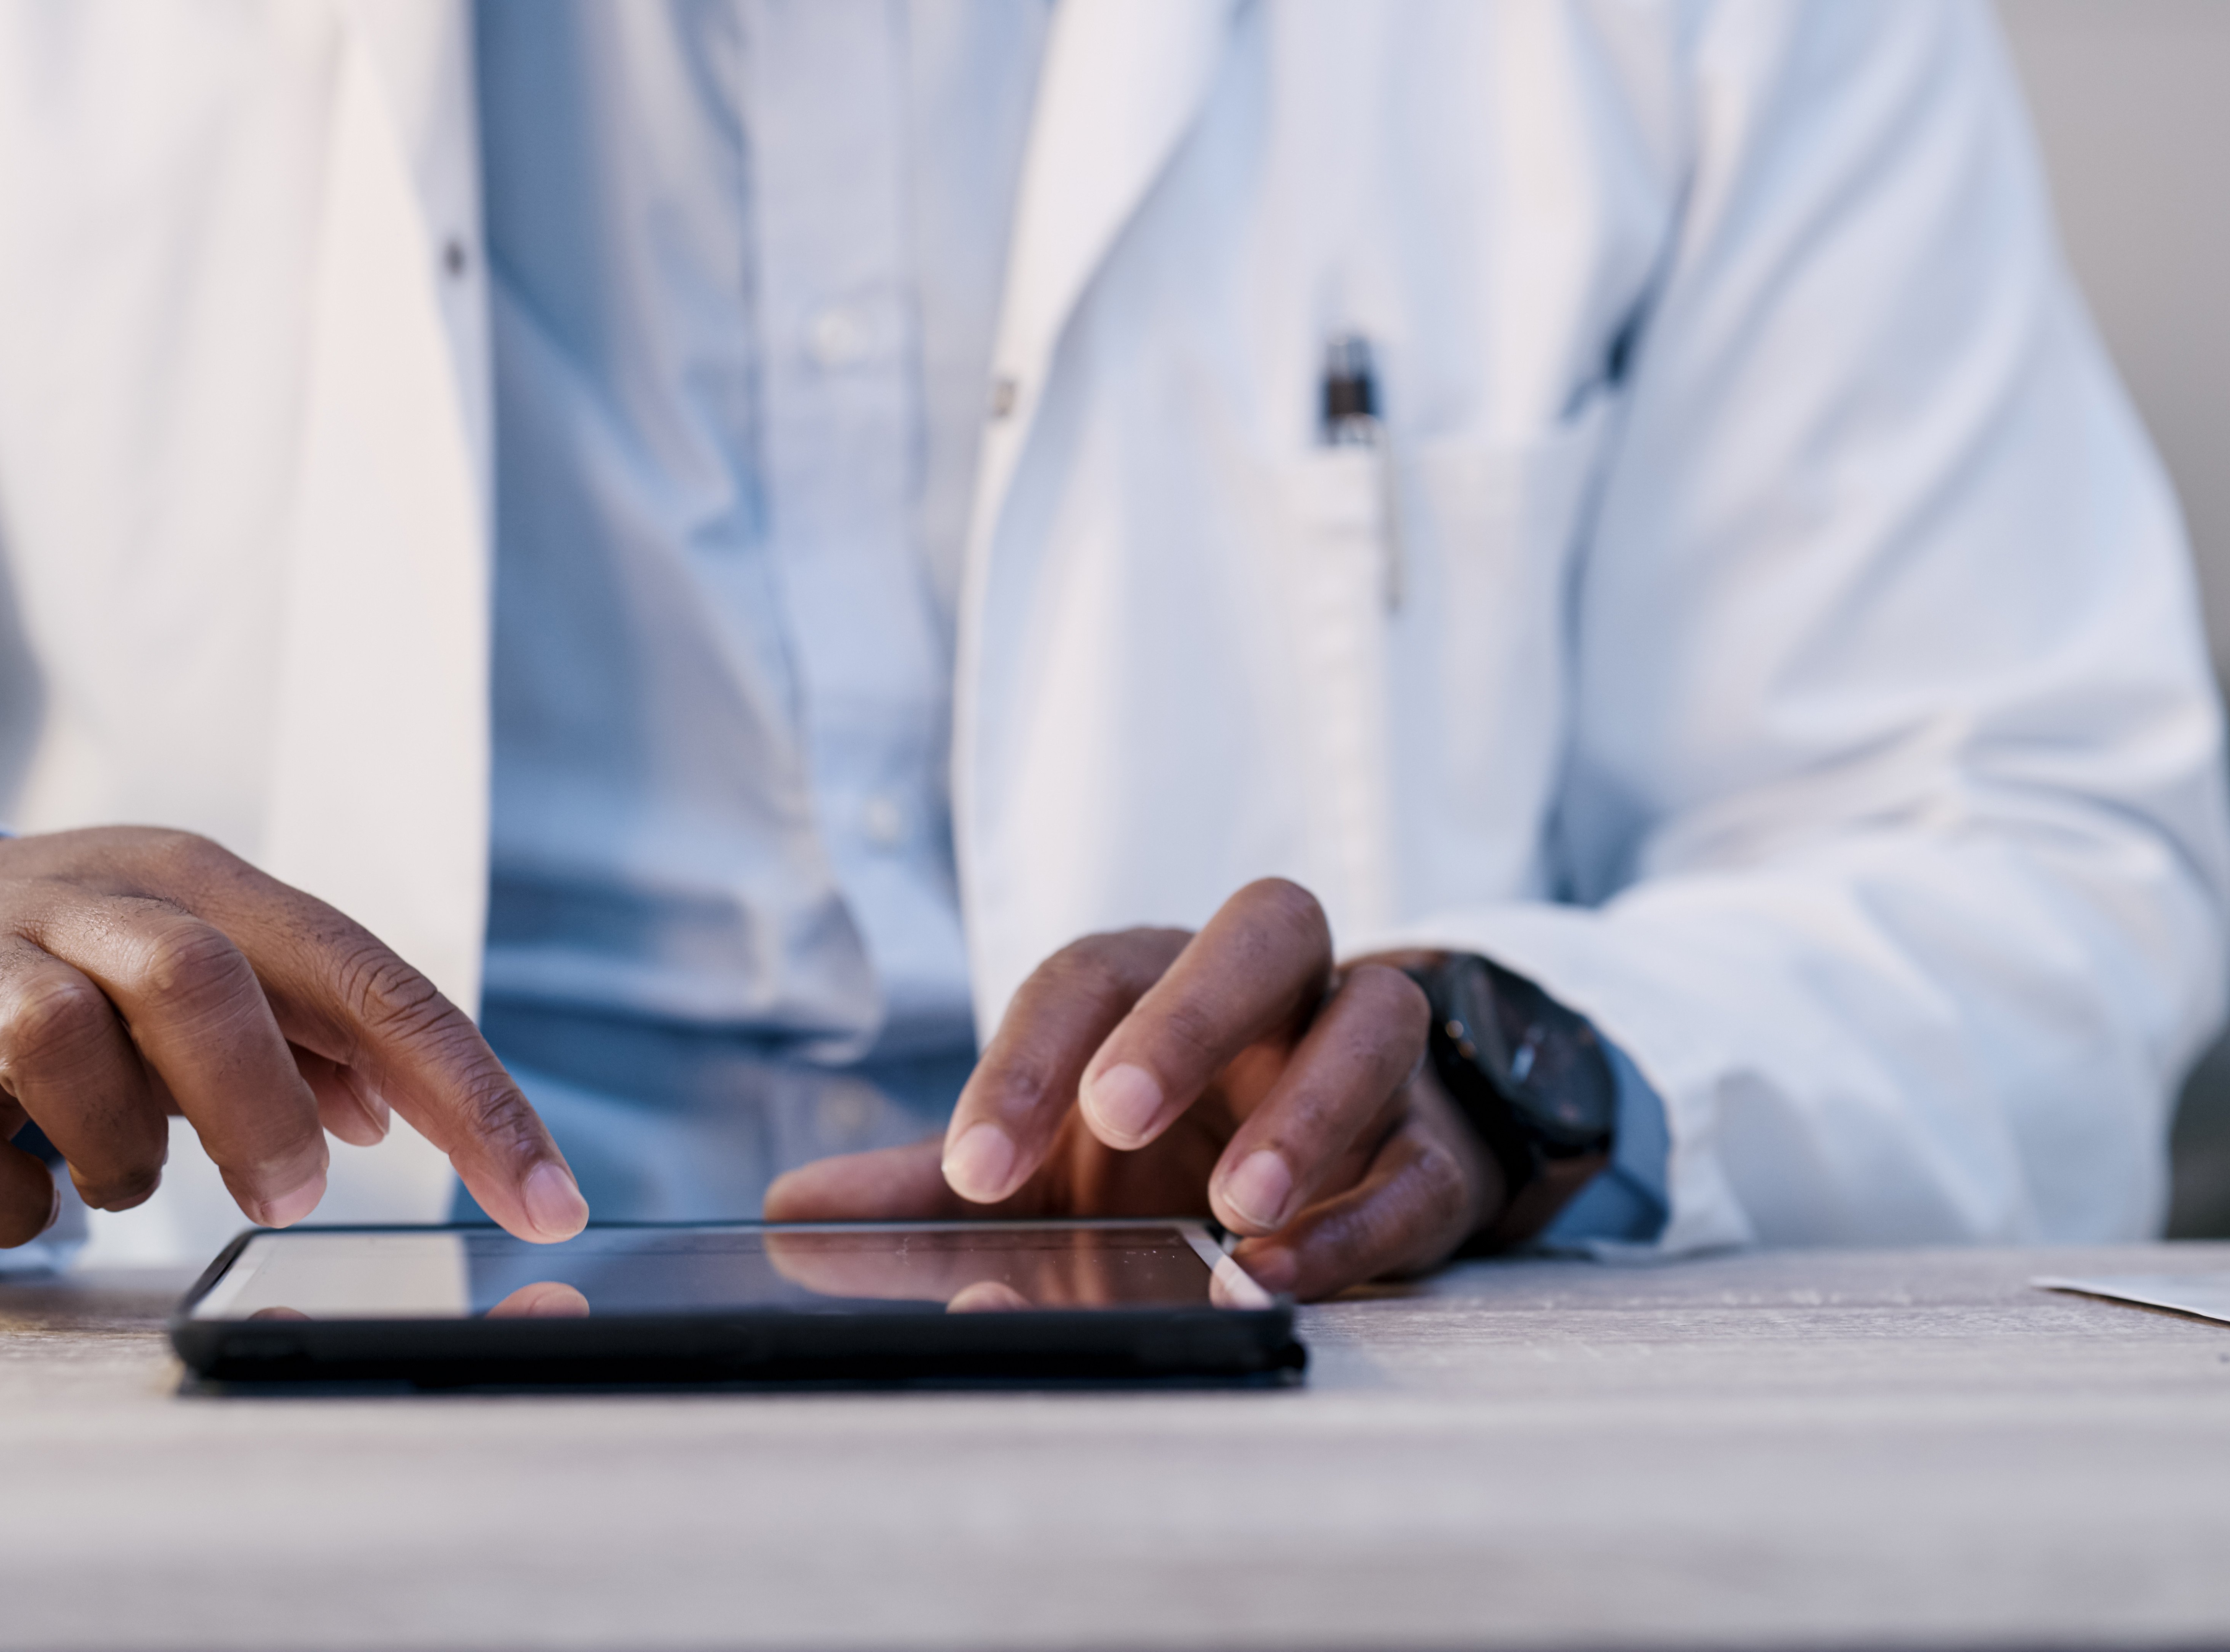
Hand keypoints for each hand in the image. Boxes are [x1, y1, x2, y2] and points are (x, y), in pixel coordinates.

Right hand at [0, 827, 588, 1248]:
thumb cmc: (74, 973)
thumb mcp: (200, 968)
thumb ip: (308, 1031)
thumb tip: (391, 1108)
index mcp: (193, 883)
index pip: (363, 979)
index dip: (467, 1094)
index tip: (548, 1203)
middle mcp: (81, 907)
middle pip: (195, 979)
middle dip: (261, 1107)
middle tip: (289, 1200)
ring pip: (63, 1047)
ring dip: (122, 1151)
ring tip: (117, 1171)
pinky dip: (13, 1203)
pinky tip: (23, 1191)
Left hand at [763, 879, 1503, 1299]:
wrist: (1344, 1157)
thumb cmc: (1173, 1142)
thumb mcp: (1052, 1156)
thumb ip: (931, 1181)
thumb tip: (791, 1209)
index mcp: (1162, 975)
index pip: (1089, 976)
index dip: (1027, 1062)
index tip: (973, 1167)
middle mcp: (1277, 991)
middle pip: (1261, 932)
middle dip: (1187, 1019)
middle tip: (1115, 1117)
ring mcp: (1373, 1059)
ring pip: (1372, 1024)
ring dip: (1305, 1113)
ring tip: (1236, 1210)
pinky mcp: (1438, 1148)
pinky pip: (1420, 1163)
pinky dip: (1358, 1219)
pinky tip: (1287, 1273)